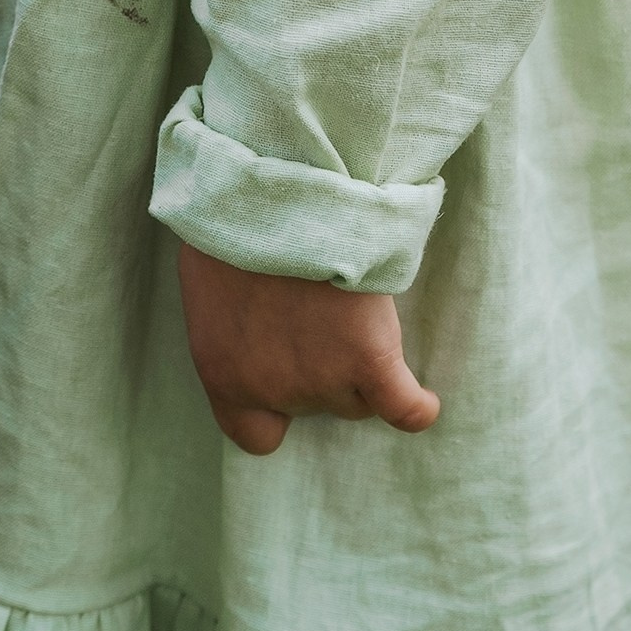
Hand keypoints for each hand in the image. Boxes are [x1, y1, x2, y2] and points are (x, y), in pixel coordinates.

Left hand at [176, 239, 440, 455]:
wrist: (270, 196)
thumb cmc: (229, 224)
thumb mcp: (206, 279)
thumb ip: (226, 319)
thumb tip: (243, 320)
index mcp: (224, 374)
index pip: (252, 434)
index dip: (272, 414)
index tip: (281, 386)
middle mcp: (274, 389)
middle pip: (316, 404)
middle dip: (318, 367)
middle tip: (316, 314)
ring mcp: (324, 379)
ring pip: (357, 397)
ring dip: (359, 365)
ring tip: (352, 312)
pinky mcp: (369, 359)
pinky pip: (403, 407)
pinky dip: (416, 407)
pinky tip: (425, 402)